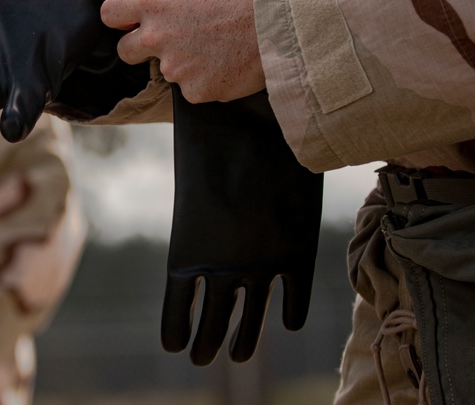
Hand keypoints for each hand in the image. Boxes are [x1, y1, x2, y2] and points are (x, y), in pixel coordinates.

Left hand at [101, 0, 264, 102]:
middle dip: (140, 49)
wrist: (278, 25)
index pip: (110, 14)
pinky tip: (227, 67)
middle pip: (125, 50)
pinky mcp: (192, 91)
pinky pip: (192, 89)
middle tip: (172, 43)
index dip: (121, 20)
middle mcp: (156, 35)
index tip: (132, 23)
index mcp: (155, 2)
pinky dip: (206, 82)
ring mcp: (173, 67)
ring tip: (217, 50)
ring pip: (166, 71)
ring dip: (184, 65)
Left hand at [163, 87, 322, 364]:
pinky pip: (295, 300)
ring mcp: (262, 264)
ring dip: (245, 342)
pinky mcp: (299, 252)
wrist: (252, 116)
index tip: (174, 347)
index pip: (176, 311)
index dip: (176, 332)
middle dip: (208, 345)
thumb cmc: (209, 142)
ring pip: (253, 322)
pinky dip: (292, 315)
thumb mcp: (192, 191)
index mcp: (185, 252)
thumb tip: (202, 255)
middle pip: (213, 326)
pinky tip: (289, 324)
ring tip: (238, 355)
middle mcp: (222, 268)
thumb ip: (198, 230)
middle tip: (204, 358)